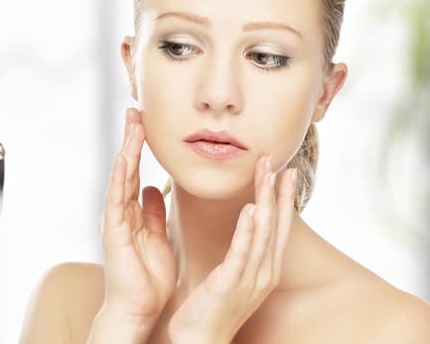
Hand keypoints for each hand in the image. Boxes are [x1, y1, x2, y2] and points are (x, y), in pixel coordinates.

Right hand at [98, 108, 176, 329]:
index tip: (145, 123)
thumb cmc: (147, 277)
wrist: (138, 308)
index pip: (135, 171)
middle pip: (126, 167)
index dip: (139, 147)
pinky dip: (120, 176)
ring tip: (132, 124)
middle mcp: (121, 211)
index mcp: (132, 212)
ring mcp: (115, 219)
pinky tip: (124, 156)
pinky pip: (117, 198)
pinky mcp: (114, 230)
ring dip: (127, 149)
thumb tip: (153, 188)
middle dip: (131, 138)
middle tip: (135, 110)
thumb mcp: (157, 236)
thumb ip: (153, 212)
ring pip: (121, 176)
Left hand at [168, 156, 296, 342]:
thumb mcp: (233, 274)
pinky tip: (252, 208)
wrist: (200, 340)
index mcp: (264, 268)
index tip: (285, 171)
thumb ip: (241, 249)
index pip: (278, 226)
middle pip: (275, 224)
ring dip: (266, 200)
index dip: (282, 198)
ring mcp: (250, 279)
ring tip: (268, 173)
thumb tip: (244, 222)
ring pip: (263, 232)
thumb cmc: (212, 306)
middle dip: (277, 190)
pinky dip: (248, 229)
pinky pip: (242, 252)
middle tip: (276, 160)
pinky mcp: (230, 284)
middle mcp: (263, 272)